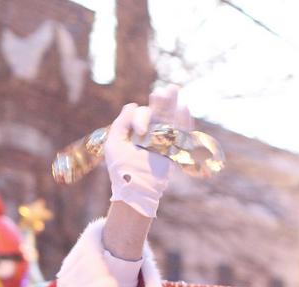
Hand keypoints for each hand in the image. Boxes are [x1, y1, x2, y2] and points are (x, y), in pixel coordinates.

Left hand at [105, 85, 191, 218]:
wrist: (134, 186)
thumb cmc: (121, 167)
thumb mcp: (114, 143)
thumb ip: (121, 123)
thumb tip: (133, 105)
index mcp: (134, 130)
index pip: (139, 114)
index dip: (140, 118)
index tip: (140, 132)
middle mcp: (148, 132)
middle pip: (156, 111)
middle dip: (161, 101)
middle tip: (166, 90)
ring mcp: (161, 139)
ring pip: (168, 118)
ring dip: (172, 104)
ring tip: (173, 89)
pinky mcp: (171, 148)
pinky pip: (179, 132)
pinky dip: (183, 121)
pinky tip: (184, 108)